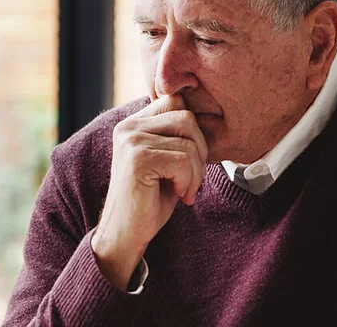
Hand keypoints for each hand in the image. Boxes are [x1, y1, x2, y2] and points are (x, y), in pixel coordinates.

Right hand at [91, 94, 207, 288]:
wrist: (126, 234)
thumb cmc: (150, 199)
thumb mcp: (166, 161)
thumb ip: (177, 136)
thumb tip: (210, 116)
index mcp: (133, 123)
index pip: (176, 102)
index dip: (193, 130)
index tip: (190, 159)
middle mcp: (128, 127)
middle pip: (187, 118)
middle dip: (199, 150)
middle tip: (191, 179)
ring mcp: (131, 141)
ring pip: (189, 142)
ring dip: (196, 171)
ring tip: (184, 189)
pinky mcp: (137, 159)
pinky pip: (183, 161)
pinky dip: (189, 182)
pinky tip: (179, 195)